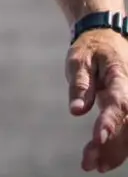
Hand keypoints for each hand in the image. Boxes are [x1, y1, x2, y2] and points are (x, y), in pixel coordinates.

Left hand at [68, 29, 127, 170]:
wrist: (107, 36)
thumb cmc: (90, 48)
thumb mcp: (78, 58)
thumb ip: (79, 85)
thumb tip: (76, 111)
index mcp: (119, 75)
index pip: (118, 102)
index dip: (110, 123)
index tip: (97, 139)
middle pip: (127, 124)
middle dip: (110, 146)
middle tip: (88, 163)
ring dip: (113, 152)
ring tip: (91, 165)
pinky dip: (117, 148)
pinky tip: (103, 161)